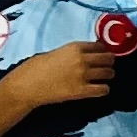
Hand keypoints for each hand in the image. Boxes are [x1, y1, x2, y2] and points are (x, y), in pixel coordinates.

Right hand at [0, 40, 117, 109]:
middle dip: (109, 62)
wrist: (27, 85)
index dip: (104, 51)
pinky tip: (98, 89)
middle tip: (106, 67)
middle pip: (109, 58)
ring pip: (109, 73)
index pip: (100, 46)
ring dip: (108, 76)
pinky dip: (103, 89)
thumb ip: (74, 53)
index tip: (103, 54)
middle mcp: (82, 59)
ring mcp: (83, 75)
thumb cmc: (37, 67)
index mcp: (75, 47)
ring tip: (102, 78)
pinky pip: (103, 89)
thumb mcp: (57, 52)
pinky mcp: (82, 91)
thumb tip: (88, 54)